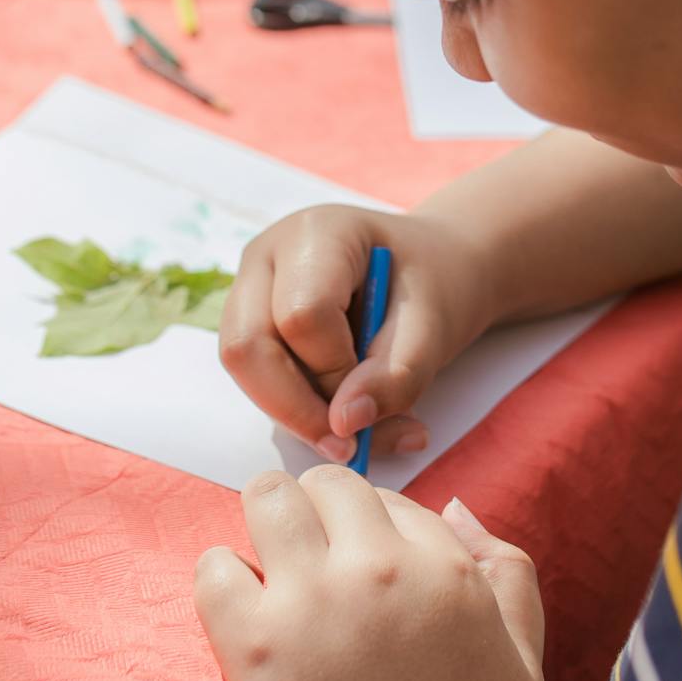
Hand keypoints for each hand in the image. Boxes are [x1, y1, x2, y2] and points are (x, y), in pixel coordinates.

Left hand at [195, 471, 546, 680]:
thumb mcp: (525, 659)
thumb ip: (506, 569)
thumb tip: (451, 504)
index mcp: (448, 568)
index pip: (390, 498)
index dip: (371, 532)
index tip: (359, 573)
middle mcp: (381, 569)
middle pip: (326, 484)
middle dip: (316, 514)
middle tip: (310, 569)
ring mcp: (314, 604)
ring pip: (265, 498)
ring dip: (265, 529)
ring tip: (270, 580)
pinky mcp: (253, 649)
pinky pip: (213, 567)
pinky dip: (220, 582)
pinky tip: (241, 623)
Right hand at [220, 206, 495, 461]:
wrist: (433, 271)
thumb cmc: (437, 283)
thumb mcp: (436, 326)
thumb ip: (396, 375)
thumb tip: (343, 424)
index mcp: (317, 233)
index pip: (301, 315)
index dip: (335, 371)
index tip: (378, 397)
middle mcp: (268, 255)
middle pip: (247, 346)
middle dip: (297, 409)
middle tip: (353, 448)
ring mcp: (250, 287)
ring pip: (244, 370)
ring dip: (299, 416)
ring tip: (368, 432)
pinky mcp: (251, 322)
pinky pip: (257, 379)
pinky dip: (299, 412)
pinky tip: (350, 418)